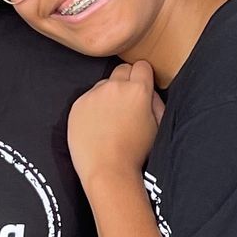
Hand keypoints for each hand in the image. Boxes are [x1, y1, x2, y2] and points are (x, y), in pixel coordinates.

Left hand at [68, 62, 161, 182]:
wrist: (107, 170)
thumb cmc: (135, 153)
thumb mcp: (158, 125)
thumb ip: (155, 102)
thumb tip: (149, 90)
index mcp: (138, 90)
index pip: (142, 66)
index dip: (143, 77)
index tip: (141, 88)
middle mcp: (114, 87)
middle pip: (121, 70)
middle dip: (126, 81)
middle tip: (126, 103)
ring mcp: (93, 95)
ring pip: (103, 84)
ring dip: (108, 94)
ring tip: (110, 119)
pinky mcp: (77, 105)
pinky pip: (88, 98)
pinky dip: (92, 107)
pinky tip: (96, 126)